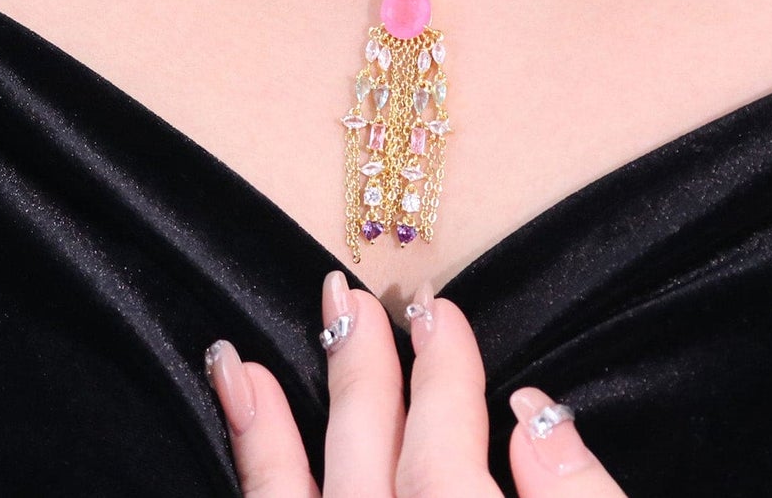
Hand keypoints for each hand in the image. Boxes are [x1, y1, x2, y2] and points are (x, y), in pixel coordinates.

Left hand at [202, 269, 627, 495]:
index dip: (445, 371)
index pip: (444, 442)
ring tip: (238, 358)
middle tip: (350, 295)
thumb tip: (535, 411)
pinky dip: (254, 476)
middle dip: (360, 369)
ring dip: (263, 428)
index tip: (443, 312)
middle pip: (367, 453)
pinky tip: (236, 422)